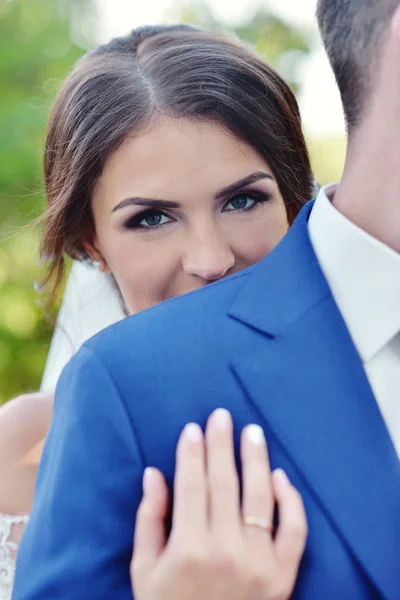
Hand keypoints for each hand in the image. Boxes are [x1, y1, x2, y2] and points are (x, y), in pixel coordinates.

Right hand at [131, 409, 306, 599]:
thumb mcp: (144, 571)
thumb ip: (149, 519)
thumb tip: (153, 473)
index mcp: (188, 547)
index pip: (191, 483)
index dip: (191, 452)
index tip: (193, 428)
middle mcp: (226, 549)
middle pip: (224, 482)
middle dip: (221, 444)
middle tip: (221, 416)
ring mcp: (259, 562)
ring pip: (260, 497)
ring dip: (256, 459)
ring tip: (253, 433)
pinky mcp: (283, 575)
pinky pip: (294, 530)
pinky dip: (290, 501)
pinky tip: (280, 476)